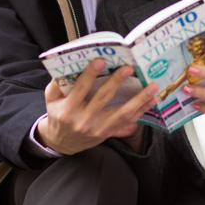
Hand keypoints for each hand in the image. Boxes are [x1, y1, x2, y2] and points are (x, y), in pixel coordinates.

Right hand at [38, 59, 158, 155]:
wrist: (63, 142)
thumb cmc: (58, 115)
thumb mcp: (51, 99)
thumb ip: (57, 83)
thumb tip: (72, 64)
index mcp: (68, 110)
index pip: (80, 89)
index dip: (90, 74)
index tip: (101, 61)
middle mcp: (84, 121)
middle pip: (103, 98)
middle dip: (116, 82)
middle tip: (128, 68)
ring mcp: (99, 129)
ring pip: (122, 113)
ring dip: (139, 99)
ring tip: (152, 86)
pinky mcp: (109, 133)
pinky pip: (128, 121)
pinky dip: (142, 110)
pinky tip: (152, 99)